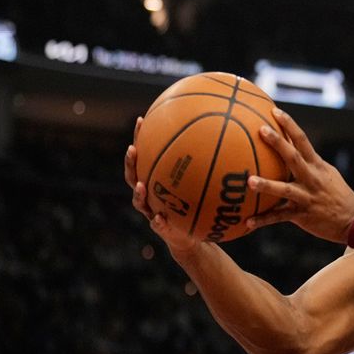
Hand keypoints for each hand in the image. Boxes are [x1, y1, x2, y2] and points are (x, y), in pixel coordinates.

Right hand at [124, 116, 201, 255]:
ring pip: (138, 200)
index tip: (142, 120)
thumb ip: (205, 164)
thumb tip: (222, 133)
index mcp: (155, 178)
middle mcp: (148, 192)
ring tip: (140, 185)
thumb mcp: (200, 182)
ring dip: (138, 193)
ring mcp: (150, 210)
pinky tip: (159, 218)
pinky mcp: (160, 227)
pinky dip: (157, 221)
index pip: (145, 154)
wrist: (188, 234)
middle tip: (132, 149)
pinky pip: (157, 224)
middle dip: (131, 162)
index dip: (140, 138)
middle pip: (133, 174)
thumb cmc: (194, 203)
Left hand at [247, 108, 353, 242]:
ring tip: (249, 181)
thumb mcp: (326, 174)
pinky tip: (247, 222)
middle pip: (293, 157)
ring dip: (266, 185)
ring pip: (284, 189)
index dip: (289, 125)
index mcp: (317, 165)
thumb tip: (288, 148)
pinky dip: (263, 219)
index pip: (303, 140)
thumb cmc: (337, 194)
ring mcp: (307, 196)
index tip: (275, 111)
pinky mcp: (302, 215)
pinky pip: (279, 217)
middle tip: (261, 130)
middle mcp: (312, 178)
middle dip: (278, 143)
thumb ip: (309, 163)